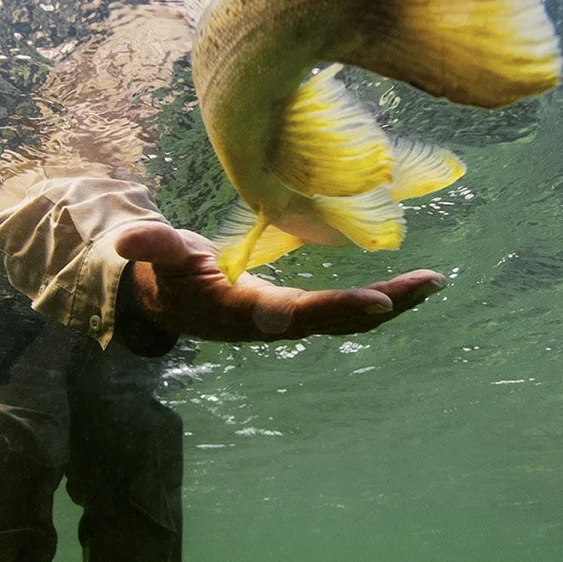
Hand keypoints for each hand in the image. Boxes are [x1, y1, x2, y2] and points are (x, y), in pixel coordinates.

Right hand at [113, 221, 446, 344]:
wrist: (169, 303)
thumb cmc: (168, 277)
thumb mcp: (160, 259)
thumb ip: (152, 245)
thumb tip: (128, 238)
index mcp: (248, 313)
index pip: (301, 312)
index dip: (339, 307)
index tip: (380, 301)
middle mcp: (278, 324)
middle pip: (339, 318)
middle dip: (386, 304)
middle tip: (430, 284)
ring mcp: (293, 320)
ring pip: (349, 315)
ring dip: (394, 301)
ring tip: (434, 283)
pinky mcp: (301, 310)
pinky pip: (346, 307)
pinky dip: (381, 298)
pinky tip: (412, 285)